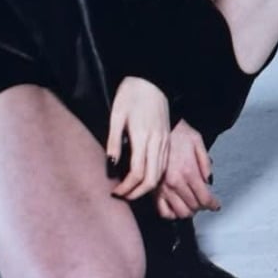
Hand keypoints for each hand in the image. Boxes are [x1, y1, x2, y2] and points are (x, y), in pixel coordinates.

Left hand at [107, 77, 170, 201]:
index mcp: (143, 137)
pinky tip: (144, 179)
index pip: (137, 173)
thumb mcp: (117, 115)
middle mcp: (157, 142)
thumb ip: (113, 141)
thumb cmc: (131, 95)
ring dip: (146, 188)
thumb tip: (110, 164)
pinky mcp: (167, 140)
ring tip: (131, 191)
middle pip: (153, 179)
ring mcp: (164, 142)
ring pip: (161, 174)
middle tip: (122, 196)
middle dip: (137, 193)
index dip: (126, 187)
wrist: (151, 80)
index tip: (115, 192)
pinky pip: (164, 166)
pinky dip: (155, 178)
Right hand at [156, 119, 220, 218]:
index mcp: (188, 171)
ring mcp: (163, 188)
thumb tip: (208, 181)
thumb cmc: (177, 133)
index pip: (205, 198)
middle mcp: (175, 182)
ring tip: (192, 205)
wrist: (157, 129)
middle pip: (194, 206)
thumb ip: (205, 162)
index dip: (213, 205)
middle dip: (202, 206)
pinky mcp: (153, 190)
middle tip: (204, 201)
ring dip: (189, 211)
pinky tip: (176, 208)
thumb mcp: (197, 141)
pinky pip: (163, 211)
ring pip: (180, 212)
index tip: (216, 206)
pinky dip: (172, 214)